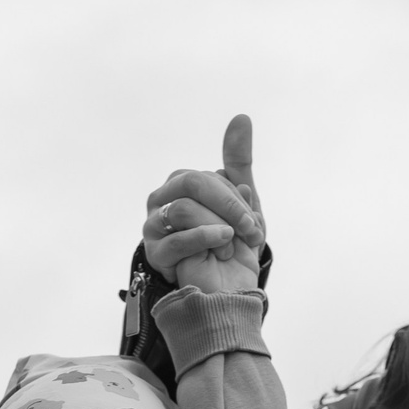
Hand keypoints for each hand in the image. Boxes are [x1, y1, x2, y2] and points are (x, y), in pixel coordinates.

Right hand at [143, 114, 263, 295]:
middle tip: (249, 230)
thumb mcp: (242, 201)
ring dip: (219, 228)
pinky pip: (178, 238)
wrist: (229, 291)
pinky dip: (207, 240)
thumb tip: (241, 117)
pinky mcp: (155, 253)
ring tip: (231, 247)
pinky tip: (222, 248)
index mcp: (180, 185)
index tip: (254, 224)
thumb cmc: (232, 245)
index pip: (208, 176)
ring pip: (184, 208)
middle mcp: (162, 200)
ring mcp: (154, 227)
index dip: (236, 198)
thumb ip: (238, 161)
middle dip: (228, 207)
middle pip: (193, 182)